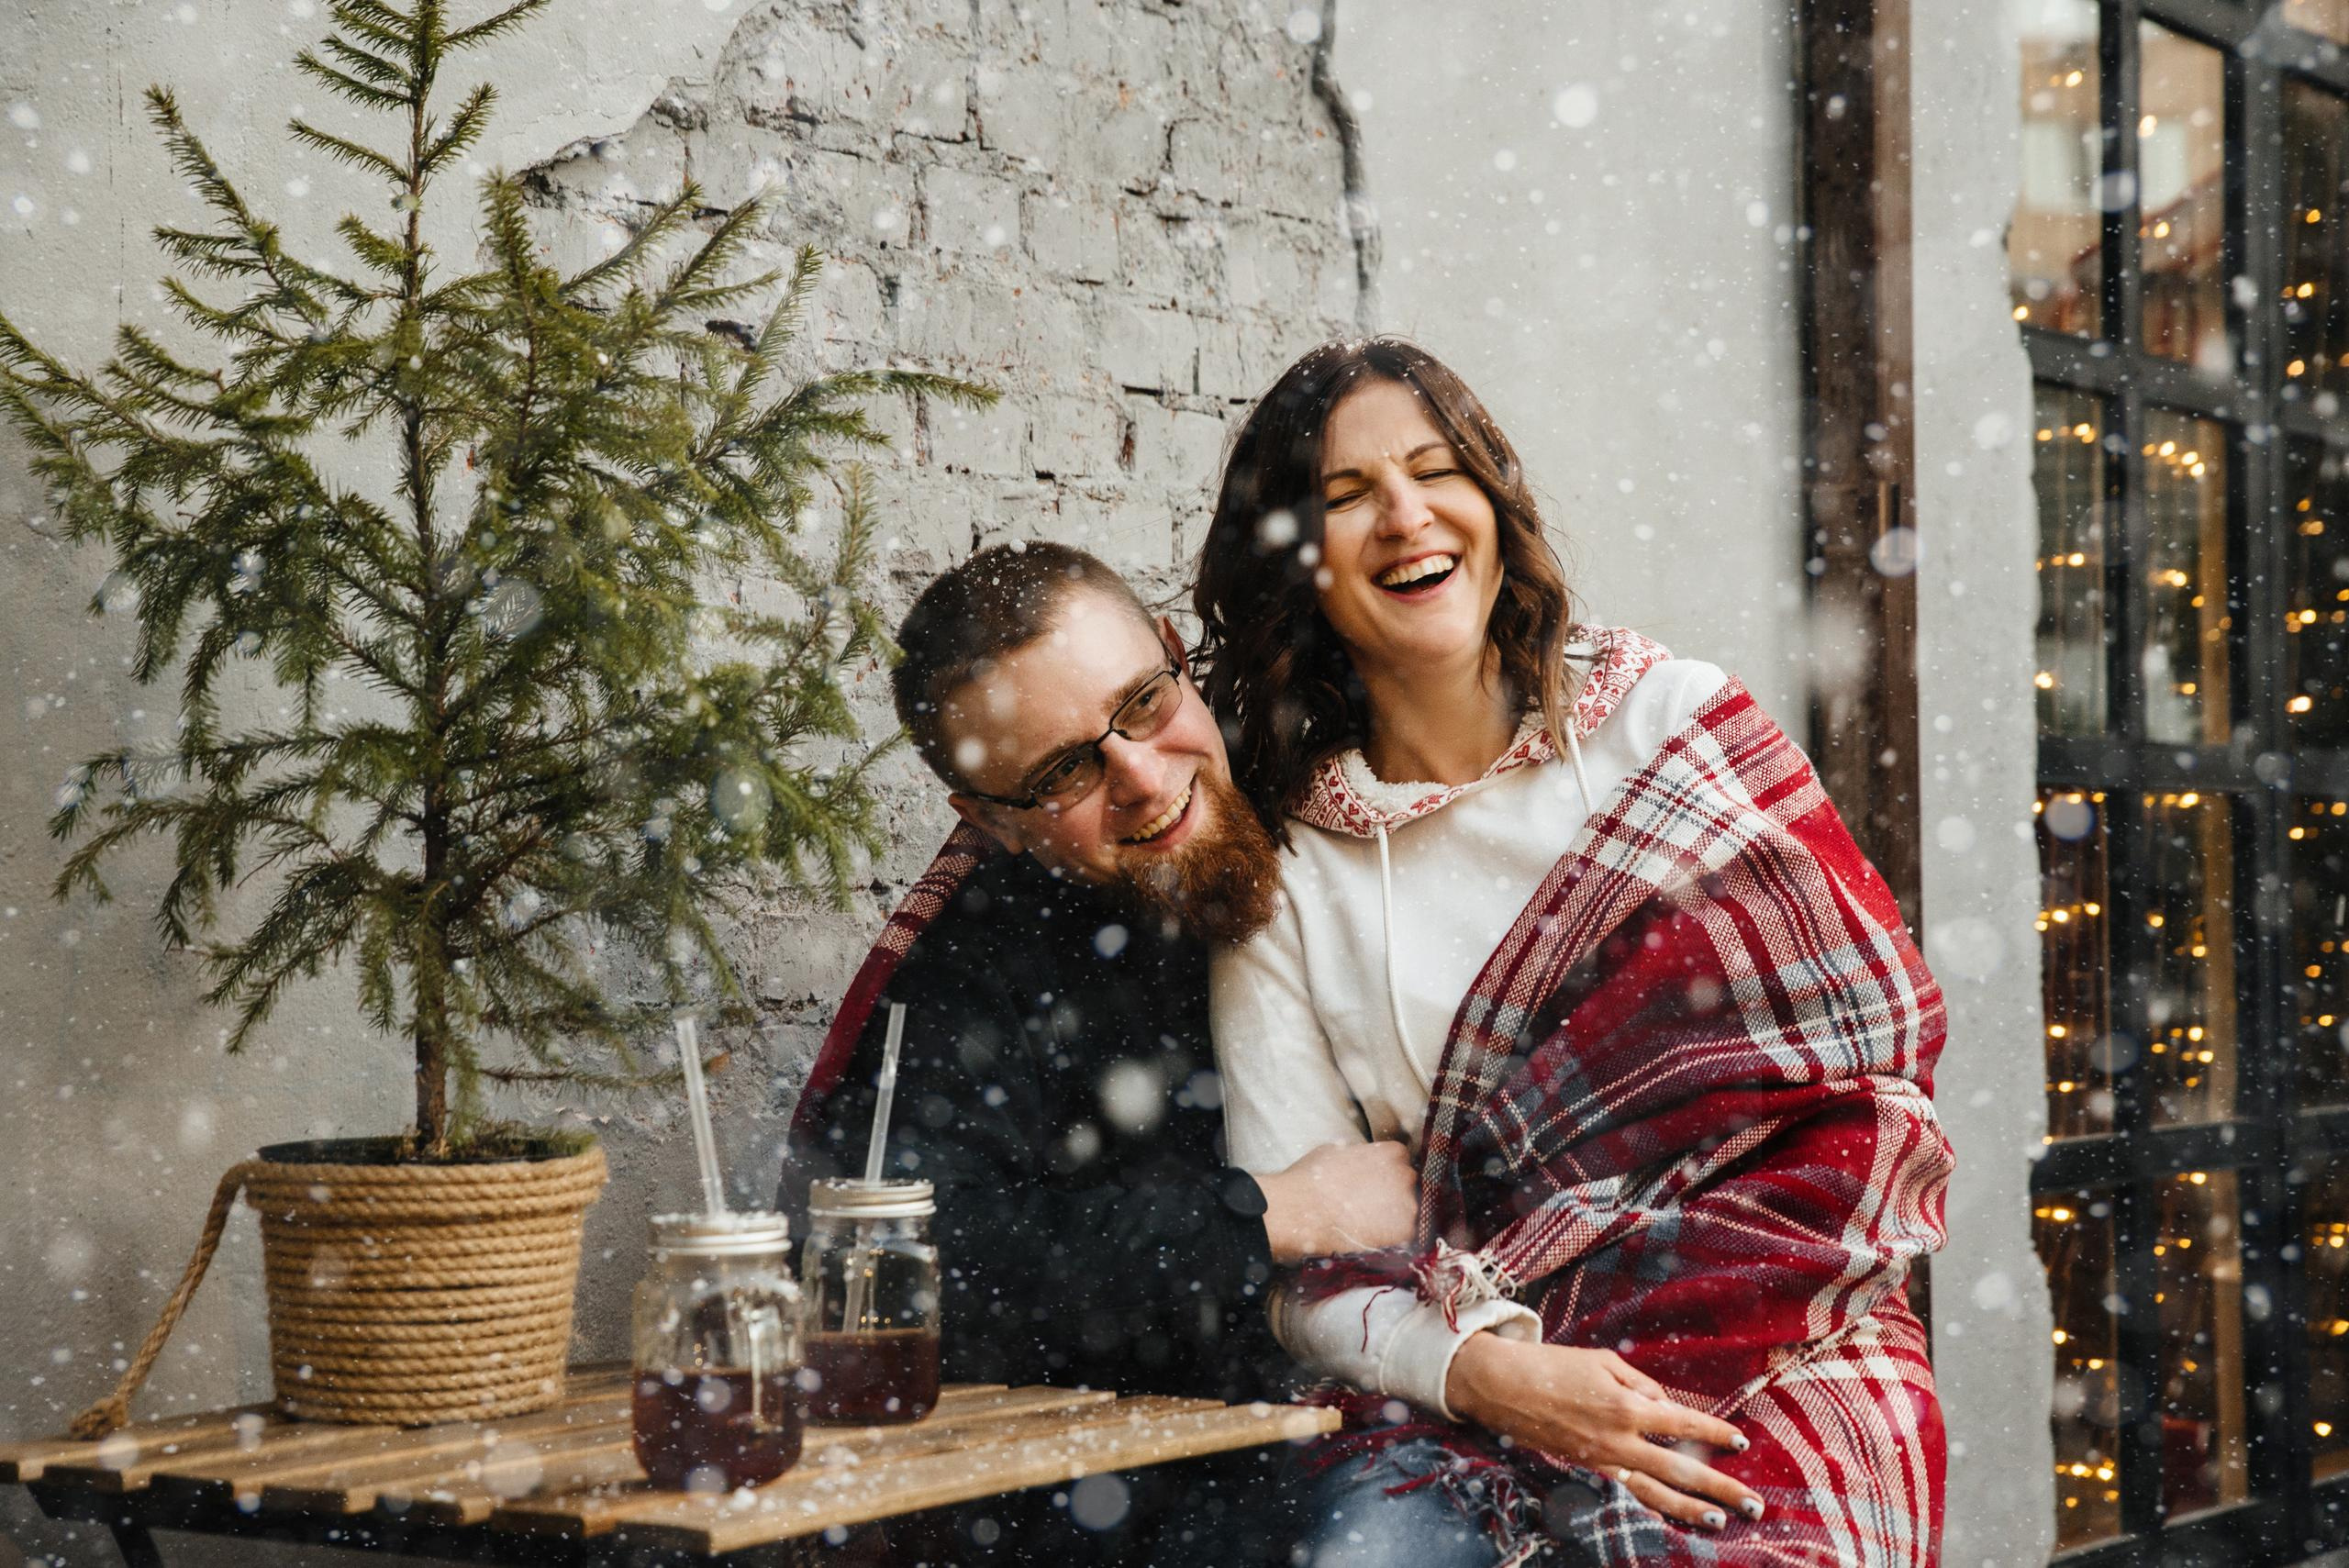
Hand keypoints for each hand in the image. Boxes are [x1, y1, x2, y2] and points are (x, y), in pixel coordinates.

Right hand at [1255, 1139, 1416, 1262]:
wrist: (1302, 1210)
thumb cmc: (1313, 1177)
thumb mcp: (1335, 1150)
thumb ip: (1359, 1153)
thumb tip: (1360, 1158)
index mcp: (1391, 1152)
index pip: (1399, 1159)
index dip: (1385, 1170)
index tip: (1373, 1180)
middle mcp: (1406, 1175)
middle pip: (1406, 1183)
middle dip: (1392, 1191)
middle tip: (1368, 1202)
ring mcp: (1408, 1205)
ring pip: (1407, 1209)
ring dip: (1392, 1214)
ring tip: (1366, 1222)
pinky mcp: (1403, 1232)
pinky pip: (1404, 1234)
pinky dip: (1390, 1237)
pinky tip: (1369, 1235)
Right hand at [1445, 1334, 1763, 1531]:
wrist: (1502, 1386)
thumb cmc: (1554, 1365)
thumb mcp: (1604, 1362)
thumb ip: (1641, 1385)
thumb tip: (1667, 1408)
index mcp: (1626, 1406)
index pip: (1683, 1424)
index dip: (1714, 1434)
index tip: (1740, 1442)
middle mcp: (1618, 1440)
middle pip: (1680, 1471)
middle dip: (1720, 1488)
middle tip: (1753, 1504)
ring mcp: (1602, 1461)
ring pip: (1654, 1493)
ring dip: (1690, 1510)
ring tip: (1720, 1522)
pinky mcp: (1587, 1470)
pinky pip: (1627, 1492)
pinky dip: (1652, 1505)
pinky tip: (1673, 1515)